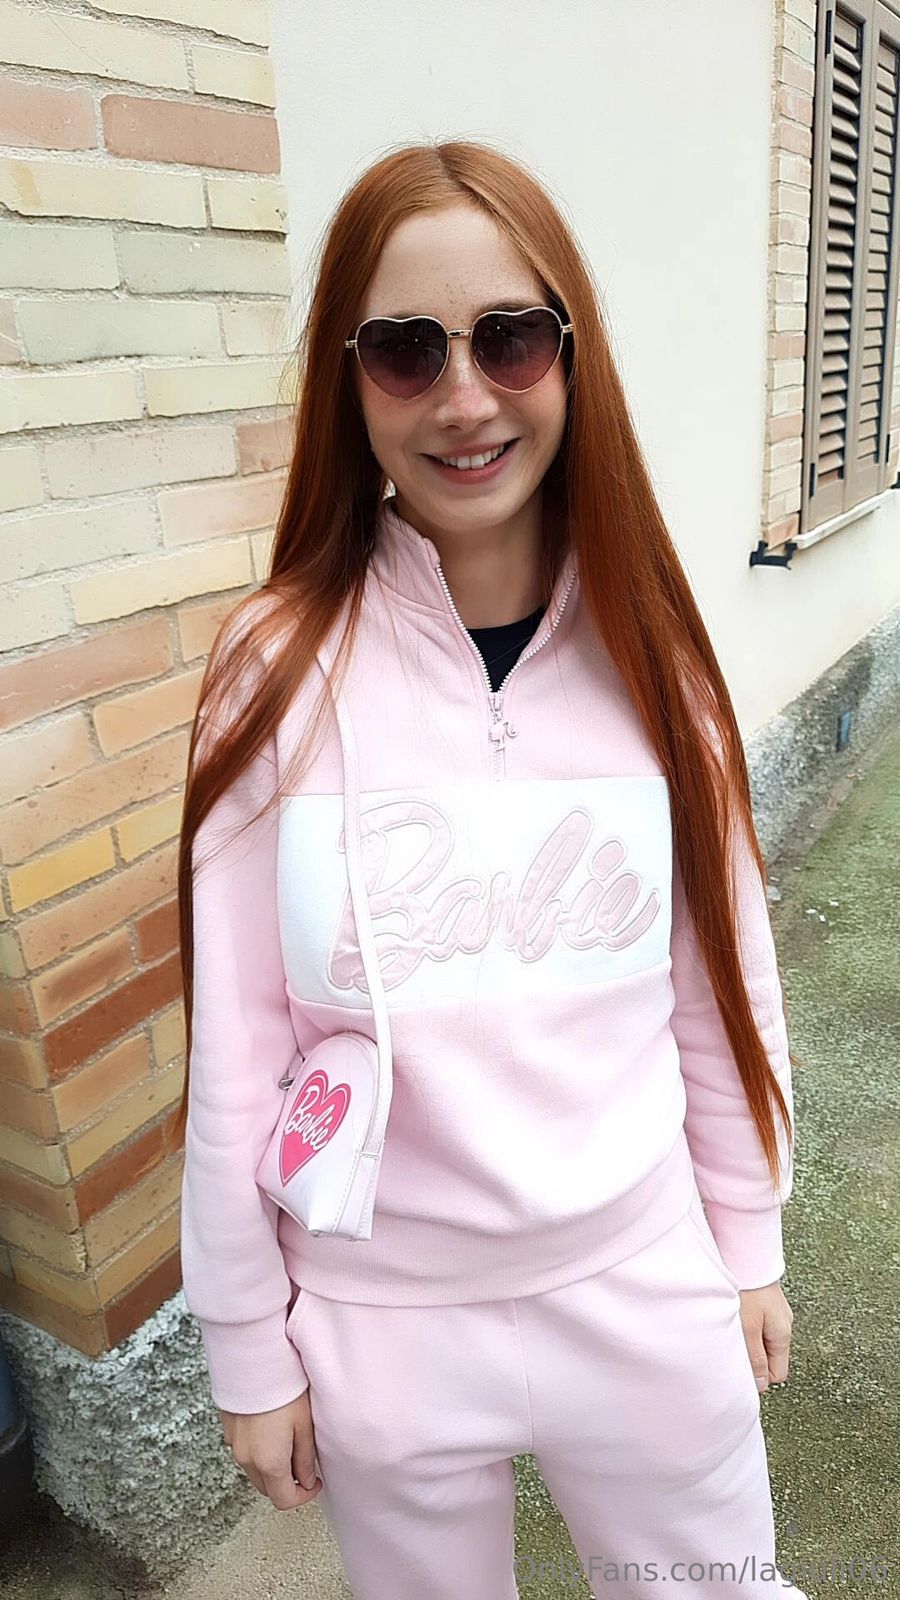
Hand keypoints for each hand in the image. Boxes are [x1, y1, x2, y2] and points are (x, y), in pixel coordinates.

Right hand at [218, 1392, 322, 1509]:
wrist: (252, 1358)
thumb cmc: (282, 1387)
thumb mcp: (305, 1424)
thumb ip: (305, 1458)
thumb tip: (307, 1480)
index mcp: (270, 1462)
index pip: (284, 1500)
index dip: (303, 1496)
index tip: (314, 1483)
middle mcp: (247, 1459)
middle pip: (267, 1488)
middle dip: (287, 1483)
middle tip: (304, 1464)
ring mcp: (234, 1445)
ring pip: (254, 1471)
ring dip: (271, 1468)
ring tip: (288, 1442)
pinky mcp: (228, 1430)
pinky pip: (244, 1452)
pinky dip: (257, 1452)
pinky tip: (270, 1430)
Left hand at [737, 1281, 793, 1393]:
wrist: (746, 1252)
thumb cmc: (747, 1288)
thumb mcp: (748, 1328)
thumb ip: (754, 1358)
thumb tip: (761, 1386)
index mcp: (783, 1335)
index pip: (778, 1374)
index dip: (760, 1377)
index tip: (741, 1370)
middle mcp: (782, 1325)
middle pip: (769, 1357)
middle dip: (752, 1358)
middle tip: (733, 1347)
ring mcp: (774, 1312)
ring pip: (761, 1340)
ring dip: (746, 1341)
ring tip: (731, 1328)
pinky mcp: (764, 1302)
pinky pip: (757, 1325)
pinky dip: (745, 1326)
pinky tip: (733, 1316)